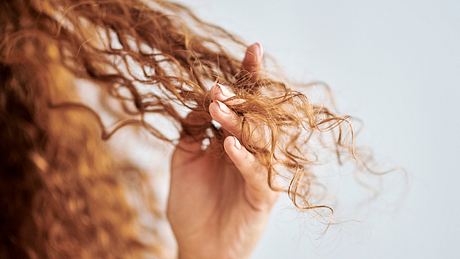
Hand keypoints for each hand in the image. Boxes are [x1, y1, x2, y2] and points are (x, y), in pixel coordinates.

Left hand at [167, 43, 278, 258]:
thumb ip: (192, 128)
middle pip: (257, 116)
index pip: (246, 103)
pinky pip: (257, 173)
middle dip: (241, 97)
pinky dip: (243, 157)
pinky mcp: (263, 196)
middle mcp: (253, 152)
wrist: (200, 246)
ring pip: (259, 140)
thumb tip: (198, 97)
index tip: (252, 49)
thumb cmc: (194, 204)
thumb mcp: (185, 158)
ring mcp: (260, 173)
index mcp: (237, 139)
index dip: (249, 77)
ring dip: (238, 122)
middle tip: (220, 86)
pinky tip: (228, 143)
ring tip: (219, 107)